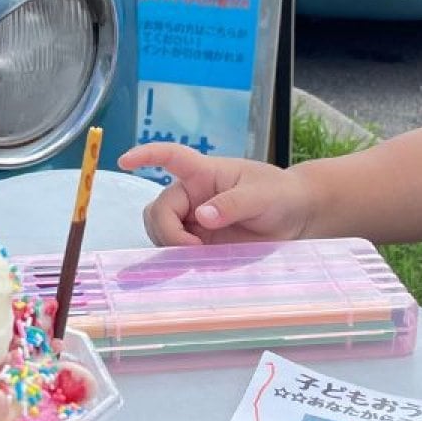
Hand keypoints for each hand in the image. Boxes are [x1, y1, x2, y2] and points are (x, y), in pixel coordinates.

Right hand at [117, 143, 314, 244]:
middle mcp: (193, 195)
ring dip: (170, 246)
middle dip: (166, 231)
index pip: (171, 157)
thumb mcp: (262, 195)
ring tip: (198, 256)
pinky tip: (193, 265)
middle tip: (192, 249)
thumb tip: (201, 216)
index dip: (147, 155)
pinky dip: (177, 260)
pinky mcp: (200, 243)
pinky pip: (175, 251)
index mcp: (205, 173)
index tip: (125, 160)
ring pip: (160, 231)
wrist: (296, 219)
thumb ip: (233, 204)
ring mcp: (194, 221)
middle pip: (158, 210)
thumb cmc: (280, 194)